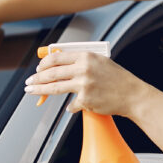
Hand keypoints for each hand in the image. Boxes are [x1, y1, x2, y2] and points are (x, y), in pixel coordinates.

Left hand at [24, 51, 146, 117]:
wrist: (132, 95)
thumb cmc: (117, 78)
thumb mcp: (100, 62)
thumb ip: (80, 62)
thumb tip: (60, 65)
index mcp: (86, 56)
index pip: (57, 57)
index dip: (44, 63)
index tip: (38, 68)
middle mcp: (83, 69)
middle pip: (52, 72)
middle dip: (37, 77)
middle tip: (29, 81)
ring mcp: (84, 85)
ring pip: (55, 87)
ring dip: (40, 90)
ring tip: (31, 91)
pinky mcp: (85, 100)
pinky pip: (71, 104)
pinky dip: (70, 106)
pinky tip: (70, 107)